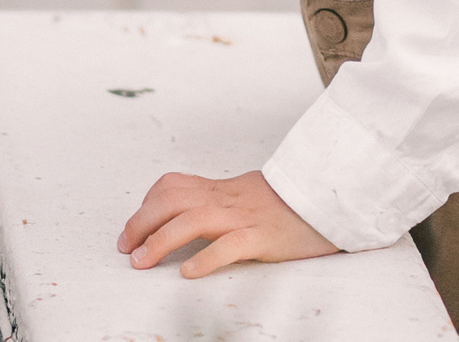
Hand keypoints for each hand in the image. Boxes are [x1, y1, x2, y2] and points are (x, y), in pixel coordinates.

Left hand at [117, 168, 339, 277]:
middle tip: (127, 249)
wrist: (331, 198)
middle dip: (141, 223)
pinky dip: (205, 258)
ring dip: (160, 241)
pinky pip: (230, 245)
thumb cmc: (290, 204)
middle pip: (172, 200)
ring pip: (192, 220)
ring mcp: (245, 216)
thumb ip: (218, 203)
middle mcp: (228, 199)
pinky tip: (189, 273)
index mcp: (223, 189)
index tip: (131, 231)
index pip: (173, 185)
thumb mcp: (247, 196)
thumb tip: (185, 217)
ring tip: (142, 262)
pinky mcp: (265, 236)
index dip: (145, 207)